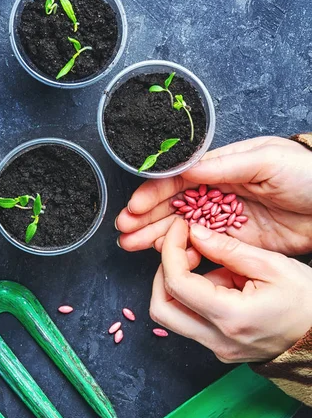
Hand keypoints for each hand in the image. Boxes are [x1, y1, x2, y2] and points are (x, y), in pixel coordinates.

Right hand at [116, 136, 311, 255]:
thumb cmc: (304, 173)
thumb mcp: (266, 161)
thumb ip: (225, 166)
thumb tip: (187, 169)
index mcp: (221, 167)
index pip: (179, 180)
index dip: (154, 193)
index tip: (134, 207)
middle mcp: (217, 192)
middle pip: (173, 205)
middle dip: (146, 217)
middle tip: (123, 230)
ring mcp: (223, 219)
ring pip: (182, 228)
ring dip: (155, 236)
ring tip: (131, 244)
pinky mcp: (234, 242)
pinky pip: (202, 248)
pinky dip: (181, 252)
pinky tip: (161, 256)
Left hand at [150, 219, 311, 362]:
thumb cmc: (308, 302)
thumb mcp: (272, 265)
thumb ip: (228, 249)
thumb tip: (194, 233)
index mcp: (231, 317)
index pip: (177, 284)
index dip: (170, 251)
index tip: (178, 230)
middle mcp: (218, 340)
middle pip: (161, 309)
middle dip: (163, 273)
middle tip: (182, 250)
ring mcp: (218, 349)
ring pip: (173, 317)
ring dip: (181, 286)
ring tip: (215, 266)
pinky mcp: (220, 349)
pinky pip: (192, 322)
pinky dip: (197, 298)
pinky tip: (223, 282)